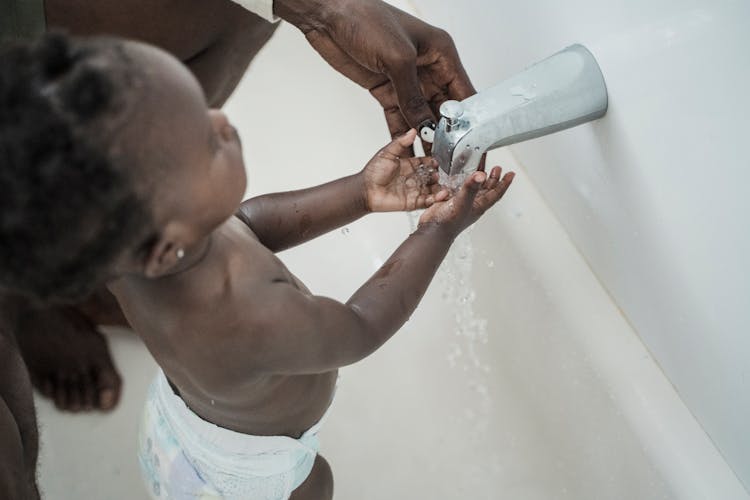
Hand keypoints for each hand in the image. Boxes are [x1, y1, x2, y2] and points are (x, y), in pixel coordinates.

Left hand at [275, 0, 474, 142]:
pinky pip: (399, 117)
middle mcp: (428, 68)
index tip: (472, 145)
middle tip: (451, 161)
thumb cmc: (366, 19)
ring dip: (425, 138)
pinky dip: (403, 134)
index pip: (463, 93)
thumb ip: (412, 96)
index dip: (469, 121)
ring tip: (432, 163)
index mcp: (441, 53)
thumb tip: (425, 127)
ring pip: (422, 116)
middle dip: (447, 135)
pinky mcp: (386, 89)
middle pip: (444, 109)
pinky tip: (408, 152)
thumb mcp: (397, 59)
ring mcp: (406, 80)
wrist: (327, 15)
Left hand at [363, 129, 448, 211]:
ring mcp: (413, 191)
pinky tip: (440, 197)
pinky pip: (426, 202)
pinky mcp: (412, 203)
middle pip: (431, 177)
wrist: (366, 190)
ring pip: (431, 190)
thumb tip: (412, 131)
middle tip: (444, 176)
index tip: (439, 162)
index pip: (425, 163)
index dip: (433, 163)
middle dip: (439, 177)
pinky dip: (434, 200)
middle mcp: (412, 178)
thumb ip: (401, 142)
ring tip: (445, 188)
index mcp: (408, 165)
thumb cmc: (373, 173)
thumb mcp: (387, 153)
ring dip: (439, 189)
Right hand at [419, 167, 514, 235]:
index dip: (504, 183)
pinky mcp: (449, 201)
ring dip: (477, 178)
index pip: (496, 193)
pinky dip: (459, 182)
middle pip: (486, 190)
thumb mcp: (462, 202)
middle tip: (497, 168)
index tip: (511, 173)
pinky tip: (458, 176)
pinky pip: (457, 189)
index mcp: (479, 206)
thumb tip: (481, 175)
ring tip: (480, 168)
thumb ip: (471, 188)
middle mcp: (472, 204)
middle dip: (492, 179)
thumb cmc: (449, 222)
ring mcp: (461, 202)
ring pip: (473, 188)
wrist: (432, 230)